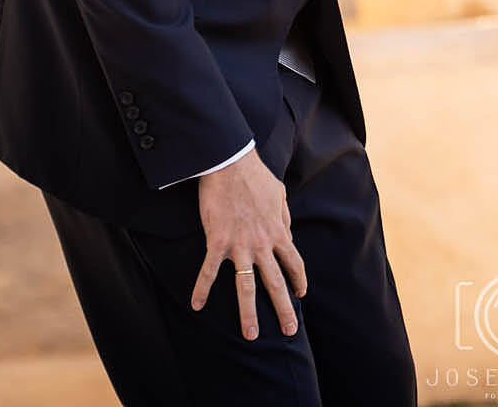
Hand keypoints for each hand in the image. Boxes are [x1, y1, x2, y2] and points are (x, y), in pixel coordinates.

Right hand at [193, 149, 306, 339]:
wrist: (231, 162)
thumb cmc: (255, 175)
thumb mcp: (279, 193)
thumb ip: (284, 216)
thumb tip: (288, 233)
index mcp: (278, 231)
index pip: (294, 262)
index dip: (298, 280)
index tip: (301, 295)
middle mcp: (262, 243)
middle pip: (276, 282)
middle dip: (284, 309)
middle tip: (289, 331)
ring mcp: (240, 244)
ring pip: (247, 286)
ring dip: (248, 312)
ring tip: (251, 335)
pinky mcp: (217, 241)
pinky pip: (210, 270)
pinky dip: (202, 288)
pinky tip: (197, 305)